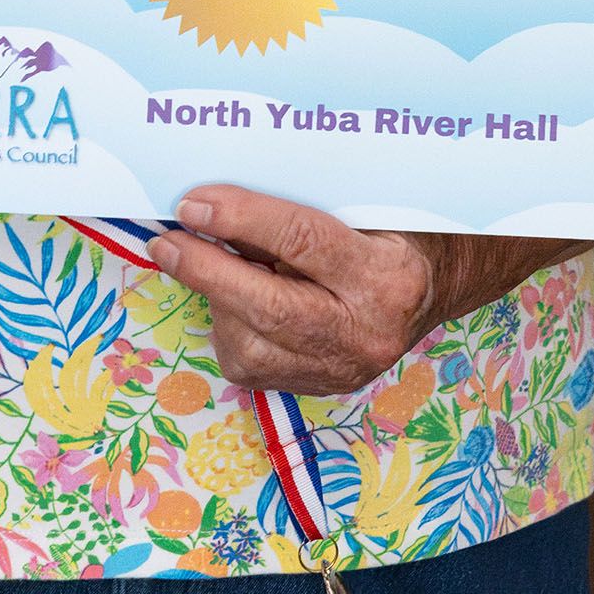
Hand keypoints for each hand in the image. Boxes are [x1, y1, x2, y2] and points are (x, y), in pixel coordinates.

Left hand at [152, 186, 446, 395]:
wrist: (427, 290)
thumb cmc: (388, 234)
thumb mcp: (357, 210)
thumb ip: (293, 213)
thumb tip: (212, 206)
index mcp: (387, 277)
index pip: (304, 242)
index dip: (241, 220)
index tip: (194, 204)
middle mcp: (367, 333)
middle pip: (270, 307)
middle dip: (207, 271)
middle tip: (166, 242)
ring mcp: (342, 370)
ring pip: (251, 345)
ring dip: (217, 301)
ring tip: (210, 265)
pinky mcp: (319, 389)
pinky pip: (250, 364)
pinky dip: (230, 327)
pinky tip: (236, 302)